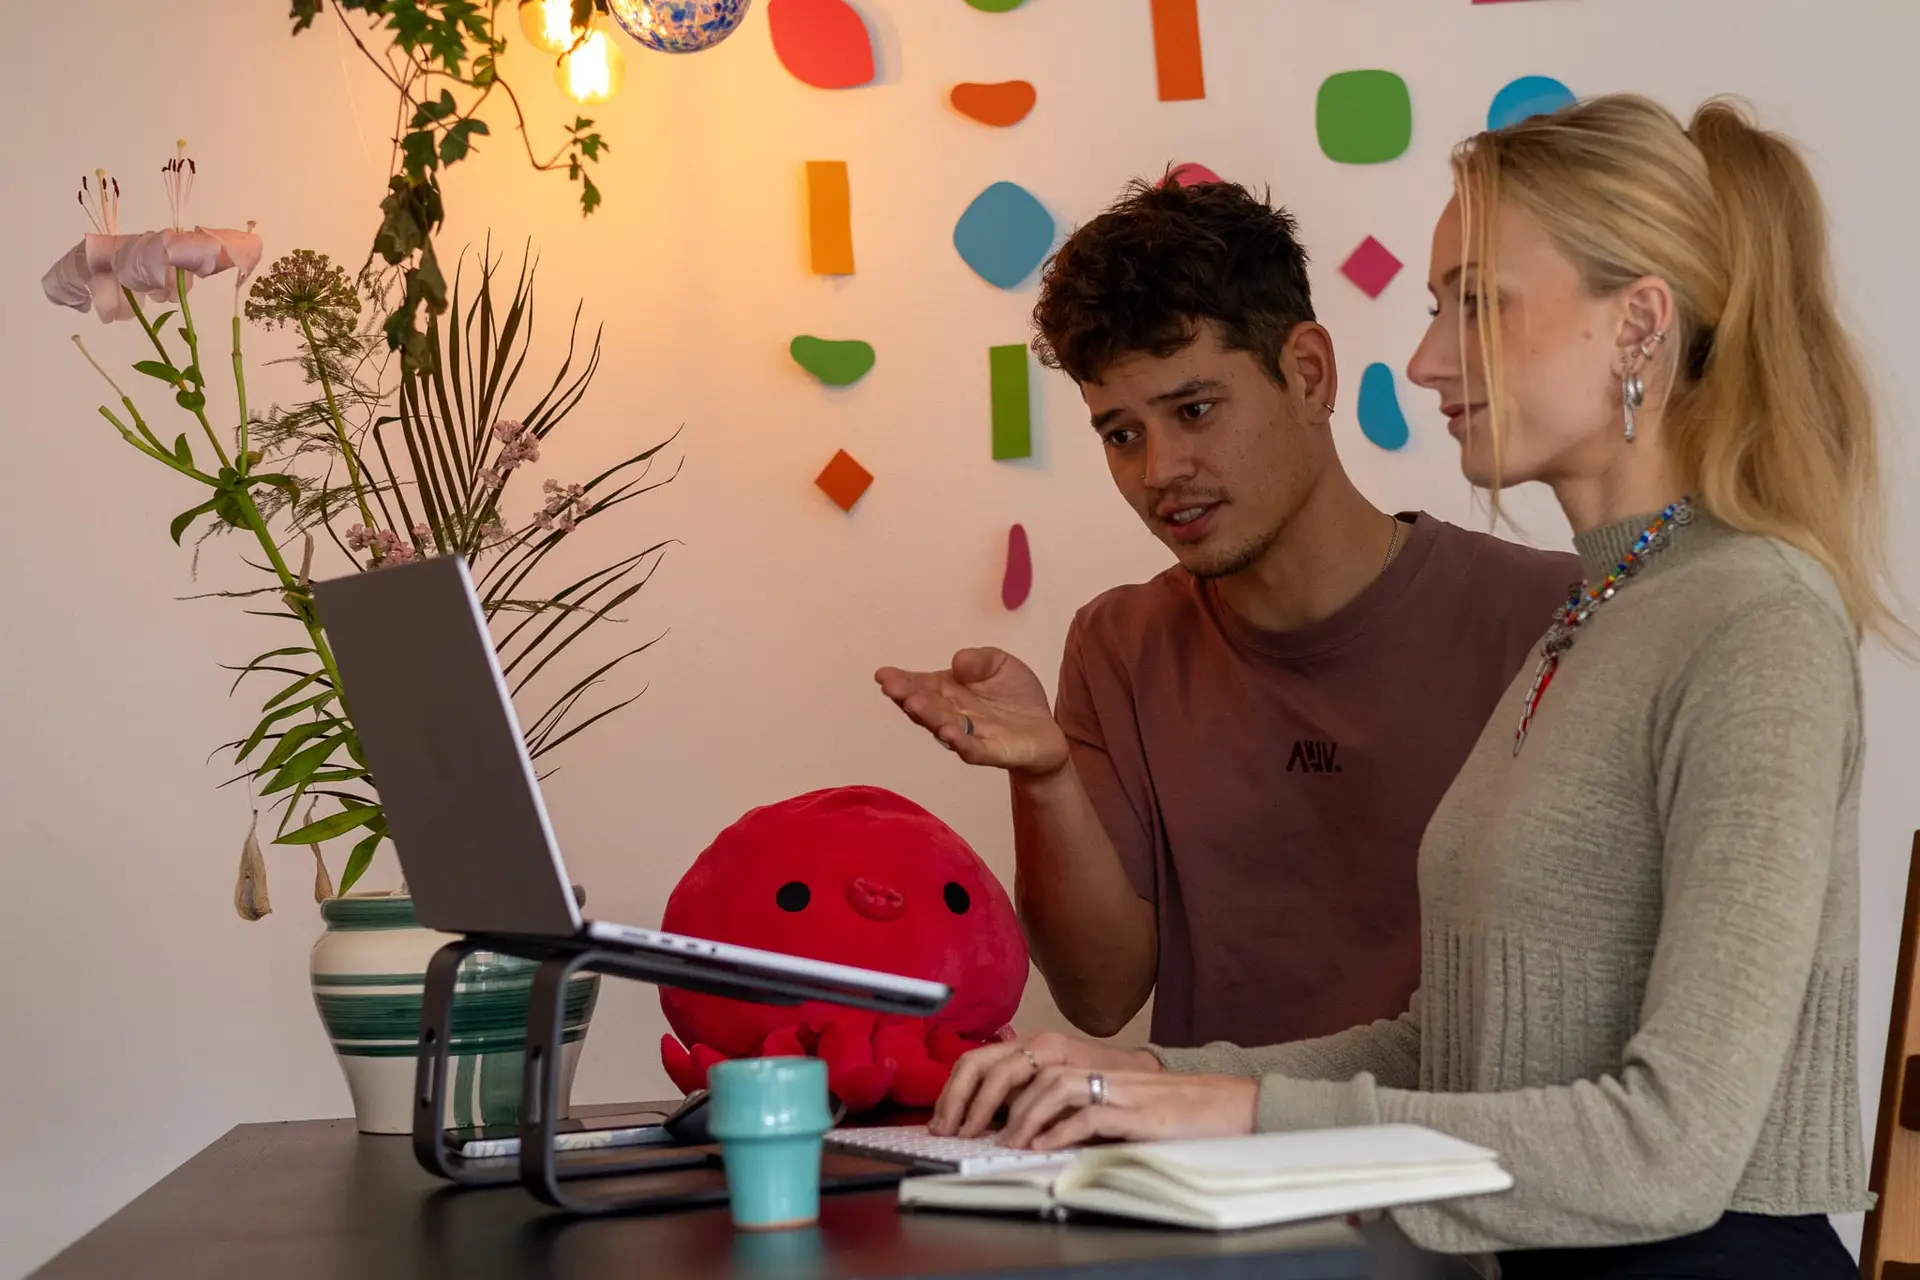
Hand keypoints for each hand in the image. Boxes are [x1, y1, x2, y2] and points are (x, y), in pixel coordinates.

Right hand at [875, 648, 1069, 777]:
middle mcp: (951, 713)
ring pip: (942, 726)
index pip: (920, 684)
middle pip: (926, 706)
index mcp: (948, 690)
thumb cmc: (1014, 695)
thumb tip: (958, 660)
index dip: (901, 680)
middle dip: (908, 696)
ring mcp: (968, 734)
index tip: (882, 674)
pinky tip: (949, 734)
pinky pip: (972, 750)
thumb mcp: (1000, 663)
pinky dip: (960, 743)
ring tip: (914, 704)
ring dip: (928, 716)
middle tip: (893, 688)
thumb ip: (980, 659)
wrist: (1045, 729)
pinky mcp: (990, 752)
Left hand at [929, 1030, 1159, 1137]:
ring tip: (1004, 1145)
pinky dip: (1058, 1131)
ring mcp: (1096, 1076)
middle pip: (1003, 1069)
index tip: (944, 1122)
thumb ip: (1029, 1093)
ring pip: (1043, 1088)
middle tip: (960, 1136)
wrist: (1189, 1099)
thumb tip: (983, 1119)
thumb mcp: (1068, 1087)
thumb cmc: (1123, 1098)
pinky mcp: (1127, 1104)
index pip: (984, 1060)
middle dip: (974, 1106)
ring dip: (1017, 1120)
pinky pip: (1084, 1113)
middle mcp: (1065, 1054)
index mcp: (1046, 1048)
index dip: (958, 1092)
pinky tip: (1042, 1147)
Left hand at [1000, 1069, 1257, 1152]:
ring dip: (1028, 1116)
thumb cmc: (1185, 1111)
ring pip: (1059, 1087)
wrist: (1236, 1106)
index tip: (986, 1114)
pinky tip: (1046, 1148)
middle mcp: (1110, 1073)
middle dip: (1007, 1102)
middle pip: (1041, 1072)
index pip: (1043, 1065)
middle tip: (989, 1133)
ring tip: (1011, 1141)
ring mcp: (1125, 1091)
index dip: (1010, 1087)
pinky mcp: (1142, 1115)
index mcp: (1105, 1070)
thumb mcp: (1130, 1105)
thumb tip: (1050, 1131)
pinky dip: (1062, 1132)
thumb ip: (1094, 1109)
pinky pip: (1092, 1116)